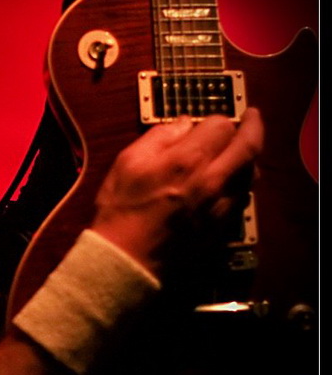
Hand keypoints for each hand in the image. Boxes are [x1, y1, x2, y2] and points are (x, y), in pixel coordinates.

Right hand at [91, 108, 263, 276]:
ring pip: (252, 172)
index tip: (206, 122)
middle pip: (249, 145)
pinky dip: (241, 183)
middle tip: (252, 117)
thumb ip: (158, 137)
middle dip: (253, 126)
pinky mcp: (222, 226)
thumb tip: (183, 124)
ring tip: (238, 151)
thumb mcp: (128, 162)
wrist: (126, 257)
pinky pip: (243, 197)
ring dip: (248, 157)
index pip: (221, 125)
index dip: (213, 120)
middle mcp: (212, 180)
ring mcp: (221, 205)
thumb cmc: (121, 210)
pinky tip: (229, 181)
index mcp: (187, 160)